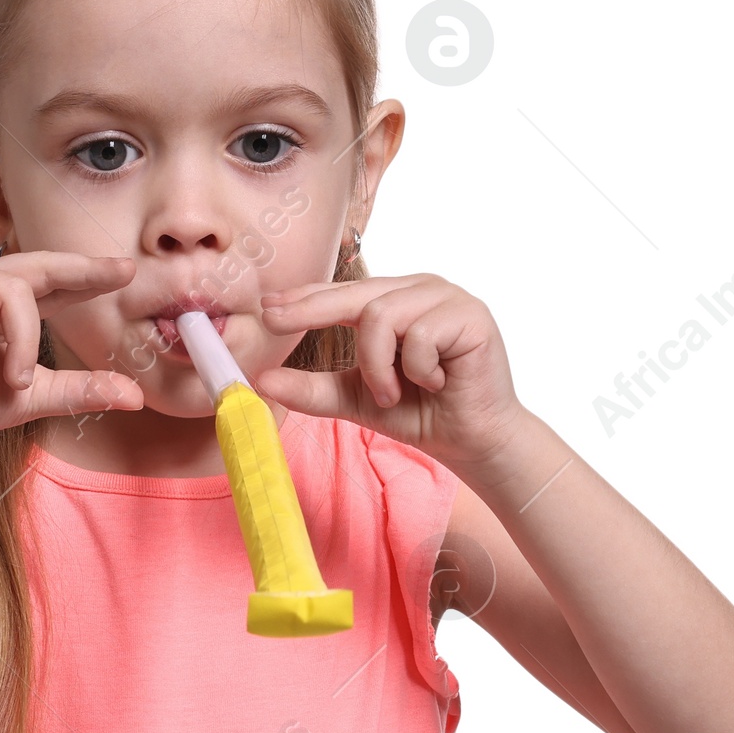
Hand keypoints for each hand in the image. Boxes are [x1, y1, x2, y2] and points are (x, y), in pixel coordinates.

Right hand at [0, 251, 144, 464]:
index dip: (88, 276)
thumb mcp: (35, 395)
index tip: (127, 271)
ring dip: (22, 337)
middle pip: (41, 266)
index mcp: (3, 309)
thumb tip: (135, 396)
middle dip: (83, 270)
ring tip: (12, 375)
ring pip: (14, 288)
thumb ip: (81, 389)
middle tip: (125, 271)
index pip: (53, 285)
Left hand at [254, 273, 523, 474]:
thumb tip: (261, 379)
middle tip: (274, 320)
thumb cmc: (420, 413)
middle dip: (311, 310)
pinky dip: (418, 368)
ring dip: (377, 366)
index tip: (264, 309)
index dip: (303, 299)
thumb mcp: (355, 400)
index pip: (341, 292)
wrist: (473, 442)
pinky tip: (437, 382)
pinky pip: (421, 334)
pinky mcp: (471, 315)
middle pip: (355, 294)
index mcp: (393, 301)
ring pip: (381, 315)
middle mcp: (418, 290)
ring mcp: (447, 297)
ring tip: (392, 392)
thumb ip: (313, 389)